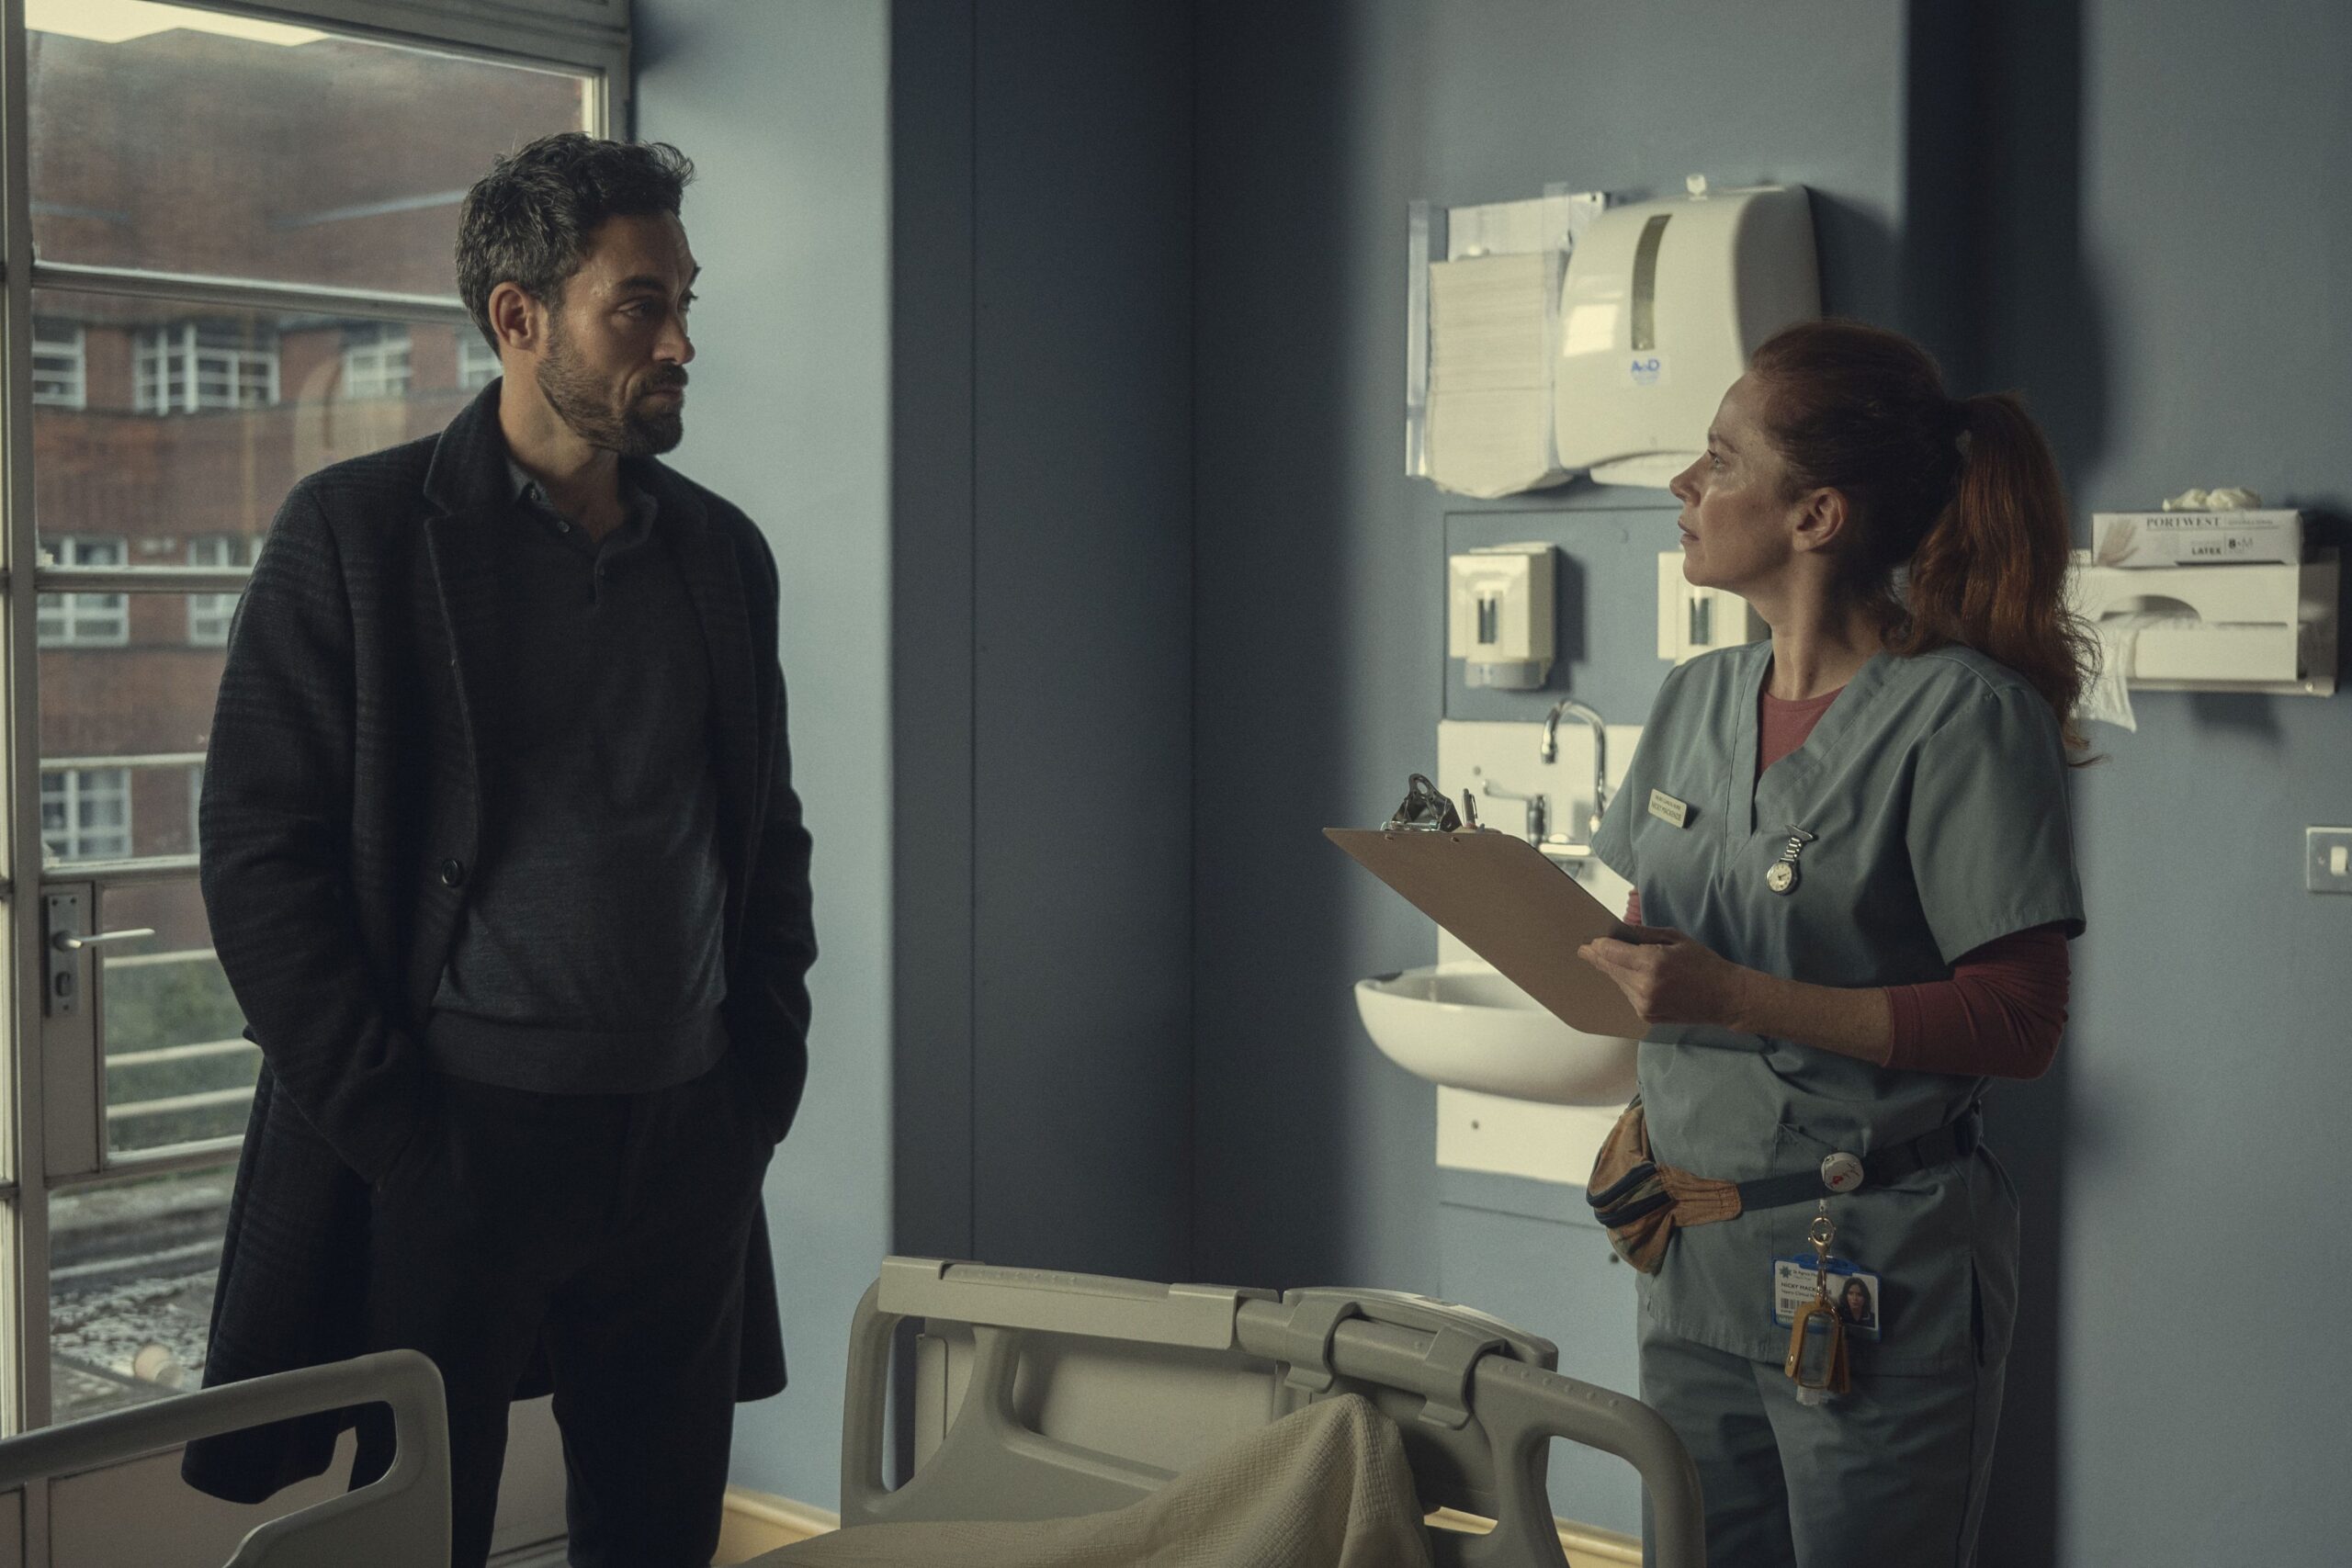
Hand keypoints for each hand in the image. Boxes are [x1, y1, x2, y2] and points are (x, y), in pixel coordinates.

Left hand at [1577, 924, 1752, 1027]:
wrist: (1725, 997)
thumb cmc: (1703, 963)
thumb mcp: (1675, 938)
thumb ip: (1643, 934)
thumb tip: (1618, 930)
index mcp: (1651, 963)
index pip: (1611, 953)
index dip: (1598, 946)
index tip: (1587, 943)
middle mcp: (1643, 986)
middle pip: (1610, 968)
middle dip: (1598, 958)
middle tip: (1584, 950)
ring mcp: (1644, 1004)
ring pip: (1617, 982)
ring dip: (1614, 971)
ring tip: (1610, 959)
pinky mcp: (1646, 1015)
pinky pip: (1628, 995)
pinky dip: (1627, 983)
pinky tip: (1633, 976)